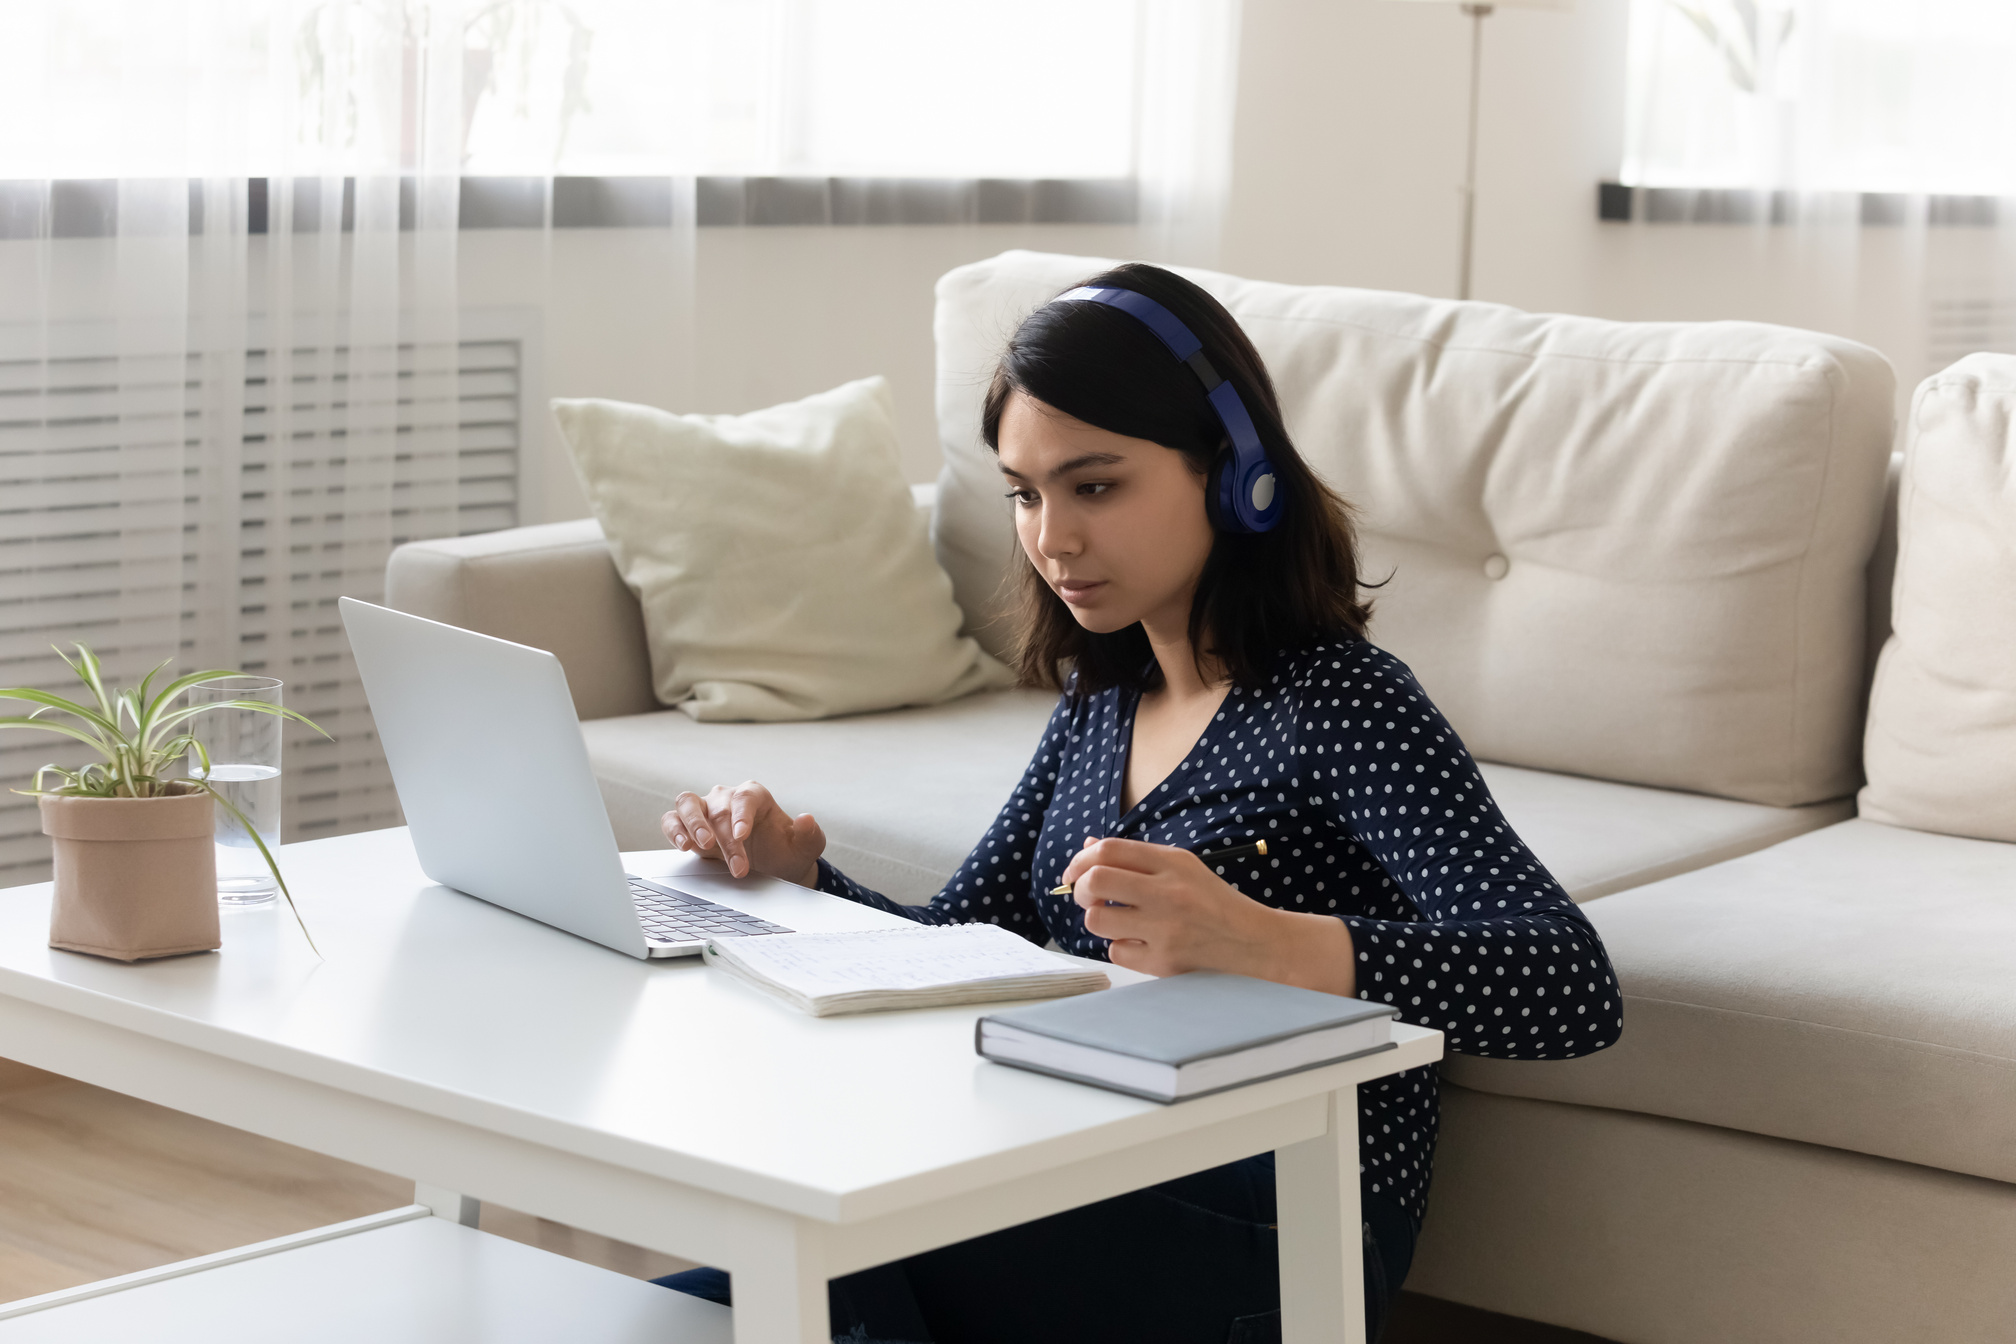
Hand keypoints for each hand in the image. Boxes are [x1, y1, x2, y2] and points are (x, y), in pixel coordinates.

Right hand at [661, 781, 824, 885]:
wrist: (772, 868)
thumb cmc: (787, 852)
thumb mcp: (806, 846)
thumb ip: (810, 833)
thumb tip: (807, 818)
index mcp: (755, 796)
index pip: (744, 798)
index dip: (741, 815)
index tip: (742, 836)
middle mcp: (727, 798)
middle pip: (718, 809)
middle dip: (726, 839)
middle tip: (737, 866)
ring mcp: (706, 810)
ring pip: (688, 804)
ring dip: (692, 824)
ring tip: (699, 845)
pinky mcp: (688, 827)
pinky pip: (672, 820)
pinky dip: (674, 830)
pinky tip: (682, 845)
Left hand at [1058, 837, 1356, 994]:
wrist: (1252, 942)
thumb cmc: (1211, 901)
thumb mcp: (1181, 867)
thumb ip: (1135, 858)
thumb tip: (1088, 849)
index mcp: (1172, 863)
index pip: (1109, 850)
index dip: (1081, 859)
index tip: (1075, 872)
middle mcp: (1168, 893)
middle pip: (1096, 881)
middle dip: (1081, 888)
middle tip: (1087, 896)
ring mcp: (1165, 930)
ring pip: (1097, 920)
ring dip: (1098, 919)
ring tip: (1117, 919)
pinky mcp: (1163, 962)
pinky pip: (1116, 951)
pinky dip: (1121, 946)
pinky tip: (1141, 942)